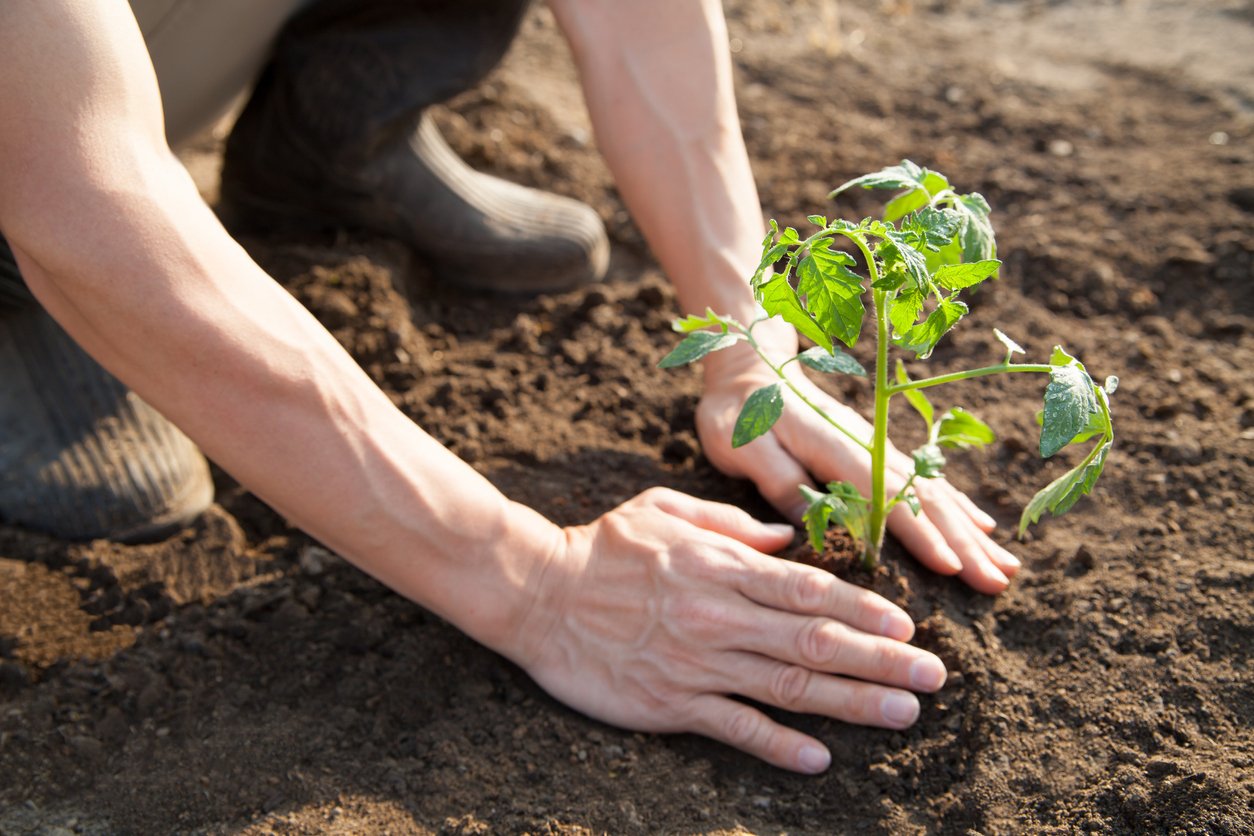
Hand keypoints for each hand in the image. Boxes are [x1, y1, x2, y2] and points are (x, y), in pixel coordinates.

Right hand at [506, 487, 947, 773]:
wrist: (535, 594)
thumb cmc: (602, 547)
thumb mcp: (664, 509)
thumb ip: (730, 523)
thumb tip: (786, 537)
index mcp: (721, 567)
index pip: (808, 589)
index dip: (864, 610)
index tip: (907, 628)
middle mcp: (719, 616)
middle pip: (814, 642)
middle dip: (879, 661)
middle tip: (933, 679)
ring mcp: (696, 663)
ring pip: (788, 687)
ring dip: (851, 704)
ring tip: (903, 715)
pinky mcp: (670, 703)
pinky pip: (735, 727)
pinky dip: (779, 745)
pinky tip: (819, 759)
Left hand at [696, 319, 1019, 593]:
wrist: (750, 369)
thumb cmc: (739, 413)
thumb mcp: (744, 447)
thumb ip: (780, 480)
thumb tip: (816, 525)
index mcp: (837, 448)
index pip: (888, 497)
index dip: (921, 534)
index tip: (952, 568)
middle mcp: (869, 447)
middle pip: (926, 499)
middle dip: (964, 542)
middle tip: (998, 583)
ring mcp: (878, 447)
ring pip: (934, 492)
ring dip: (970, 531)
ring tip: (1006, 566)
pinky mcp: (877, 451)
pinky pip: (926, 480)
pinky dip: (957, 506)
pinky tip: (981, 528)